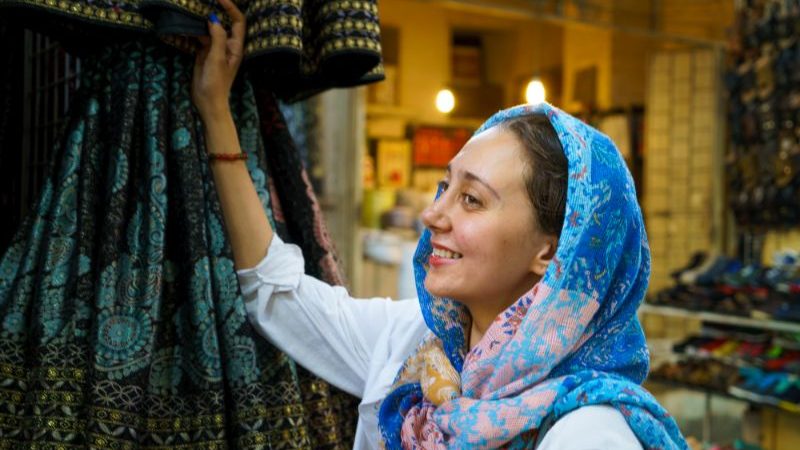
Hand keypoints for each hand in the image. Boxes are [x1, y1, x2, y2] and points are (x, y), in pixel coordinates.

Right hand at [192, 0, 245, 120]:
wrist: (207, 101)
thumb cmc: (216, 83)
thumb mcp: (217, 59)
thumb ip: (217, 38)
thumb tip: (214, 19)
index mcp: (235, 47)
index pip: (238, 22)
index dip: (231, 8)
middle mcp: (227, 45)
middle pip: (224, 22)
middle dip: (216, 10)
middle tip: (203, 0)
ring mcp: (215, 49)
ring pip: (209, 28)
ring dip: (201, 19)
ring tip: (191, 8)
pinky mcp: (204, 53)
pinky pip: (199, 37)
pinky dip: (192, 30)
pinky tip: (183, 24)